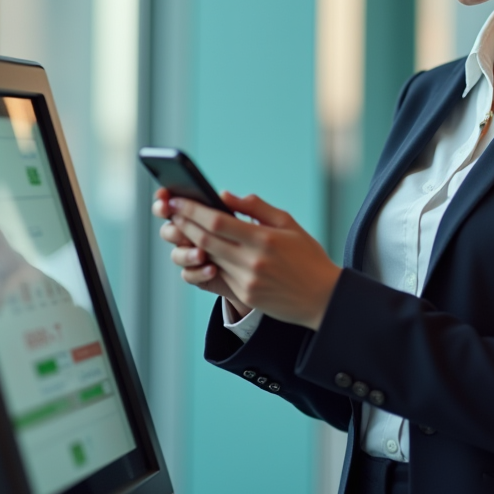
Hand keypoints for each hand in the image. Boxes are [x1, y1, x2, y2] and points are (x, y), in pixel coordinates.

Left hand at [166, 191, 341, 329]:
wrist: (322, 297)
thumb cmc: (308, 256)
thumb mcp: (288, 224)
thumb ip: (256, 208)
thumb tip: (225, 196)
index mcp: (264, 239)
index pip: (217, 222)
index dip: (193, 210)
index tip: (178, 200)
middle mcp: (252, 262)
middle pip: (205, 240)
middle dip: (184, 224)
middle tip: (171, 211)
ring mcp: (246, 282)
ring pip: (208, 258)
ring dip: (191, 242)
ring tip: (181, 228)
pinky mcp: (245, 296)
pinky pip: (218, 275)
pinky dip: (206, 261)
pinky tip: (200, 249)